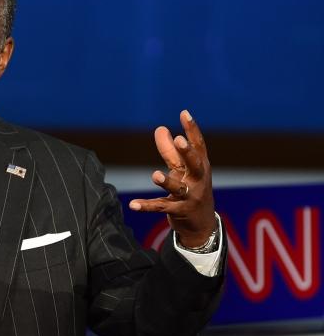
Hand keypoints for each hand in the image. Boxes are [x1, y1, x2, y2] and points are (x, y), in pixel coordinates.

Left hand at [128, 110, 216, 247]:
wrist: (202, 222)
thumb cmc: (191, 187)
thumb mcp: (182, 169)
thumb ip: (170, 150)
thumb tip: (160, 128)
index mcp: (200, 165)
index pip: (198, 145)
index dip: (192, 129)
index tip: (184, 113)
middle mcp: (198, 179)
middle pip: (195, 164)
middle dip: (187, 152)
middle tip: (179, 140)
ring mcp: (190, 196)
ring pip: (178, 188)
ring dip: (167, 181)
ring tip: (155, 175)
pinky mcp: (179, 211)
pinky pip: (161, 207)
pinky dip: (146, 206)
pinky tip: (132, 205)